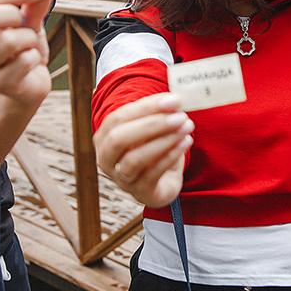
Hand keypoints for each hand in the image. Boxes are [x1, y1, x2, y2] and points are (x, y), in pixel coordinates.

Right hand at [0, 0, 52, 106]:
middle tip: (25, 23)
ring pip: (9, 41)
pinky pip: (24, 61)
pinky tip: (30, 64)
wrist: (29, 84)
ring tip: (29, 46)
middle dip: (13, 16)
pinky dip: (34, 58)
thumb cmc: (25, 51)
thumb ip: (34, 6)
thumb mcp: (29, 24)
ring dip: (29, 39)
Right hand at [93, 92, 192, 207]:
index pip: (118, 118)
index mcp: (104, 138)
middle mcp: (106, 159)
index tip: (173, 99)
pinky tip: (185, 142)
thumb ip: (157, 113)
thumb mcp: (150, 130)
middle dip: (151, 124)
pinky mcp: (140, 192)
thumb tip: (175, 98)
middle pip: (119, 139)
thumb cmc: (153, 149)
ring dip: (163, 140)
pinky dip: (170, 156)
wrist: (160, 184)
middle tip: (180, 115)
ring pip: (135, 159)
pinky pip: (153, 174)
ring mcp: (121, 179)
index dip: (146, 107)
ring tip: (186, 127)